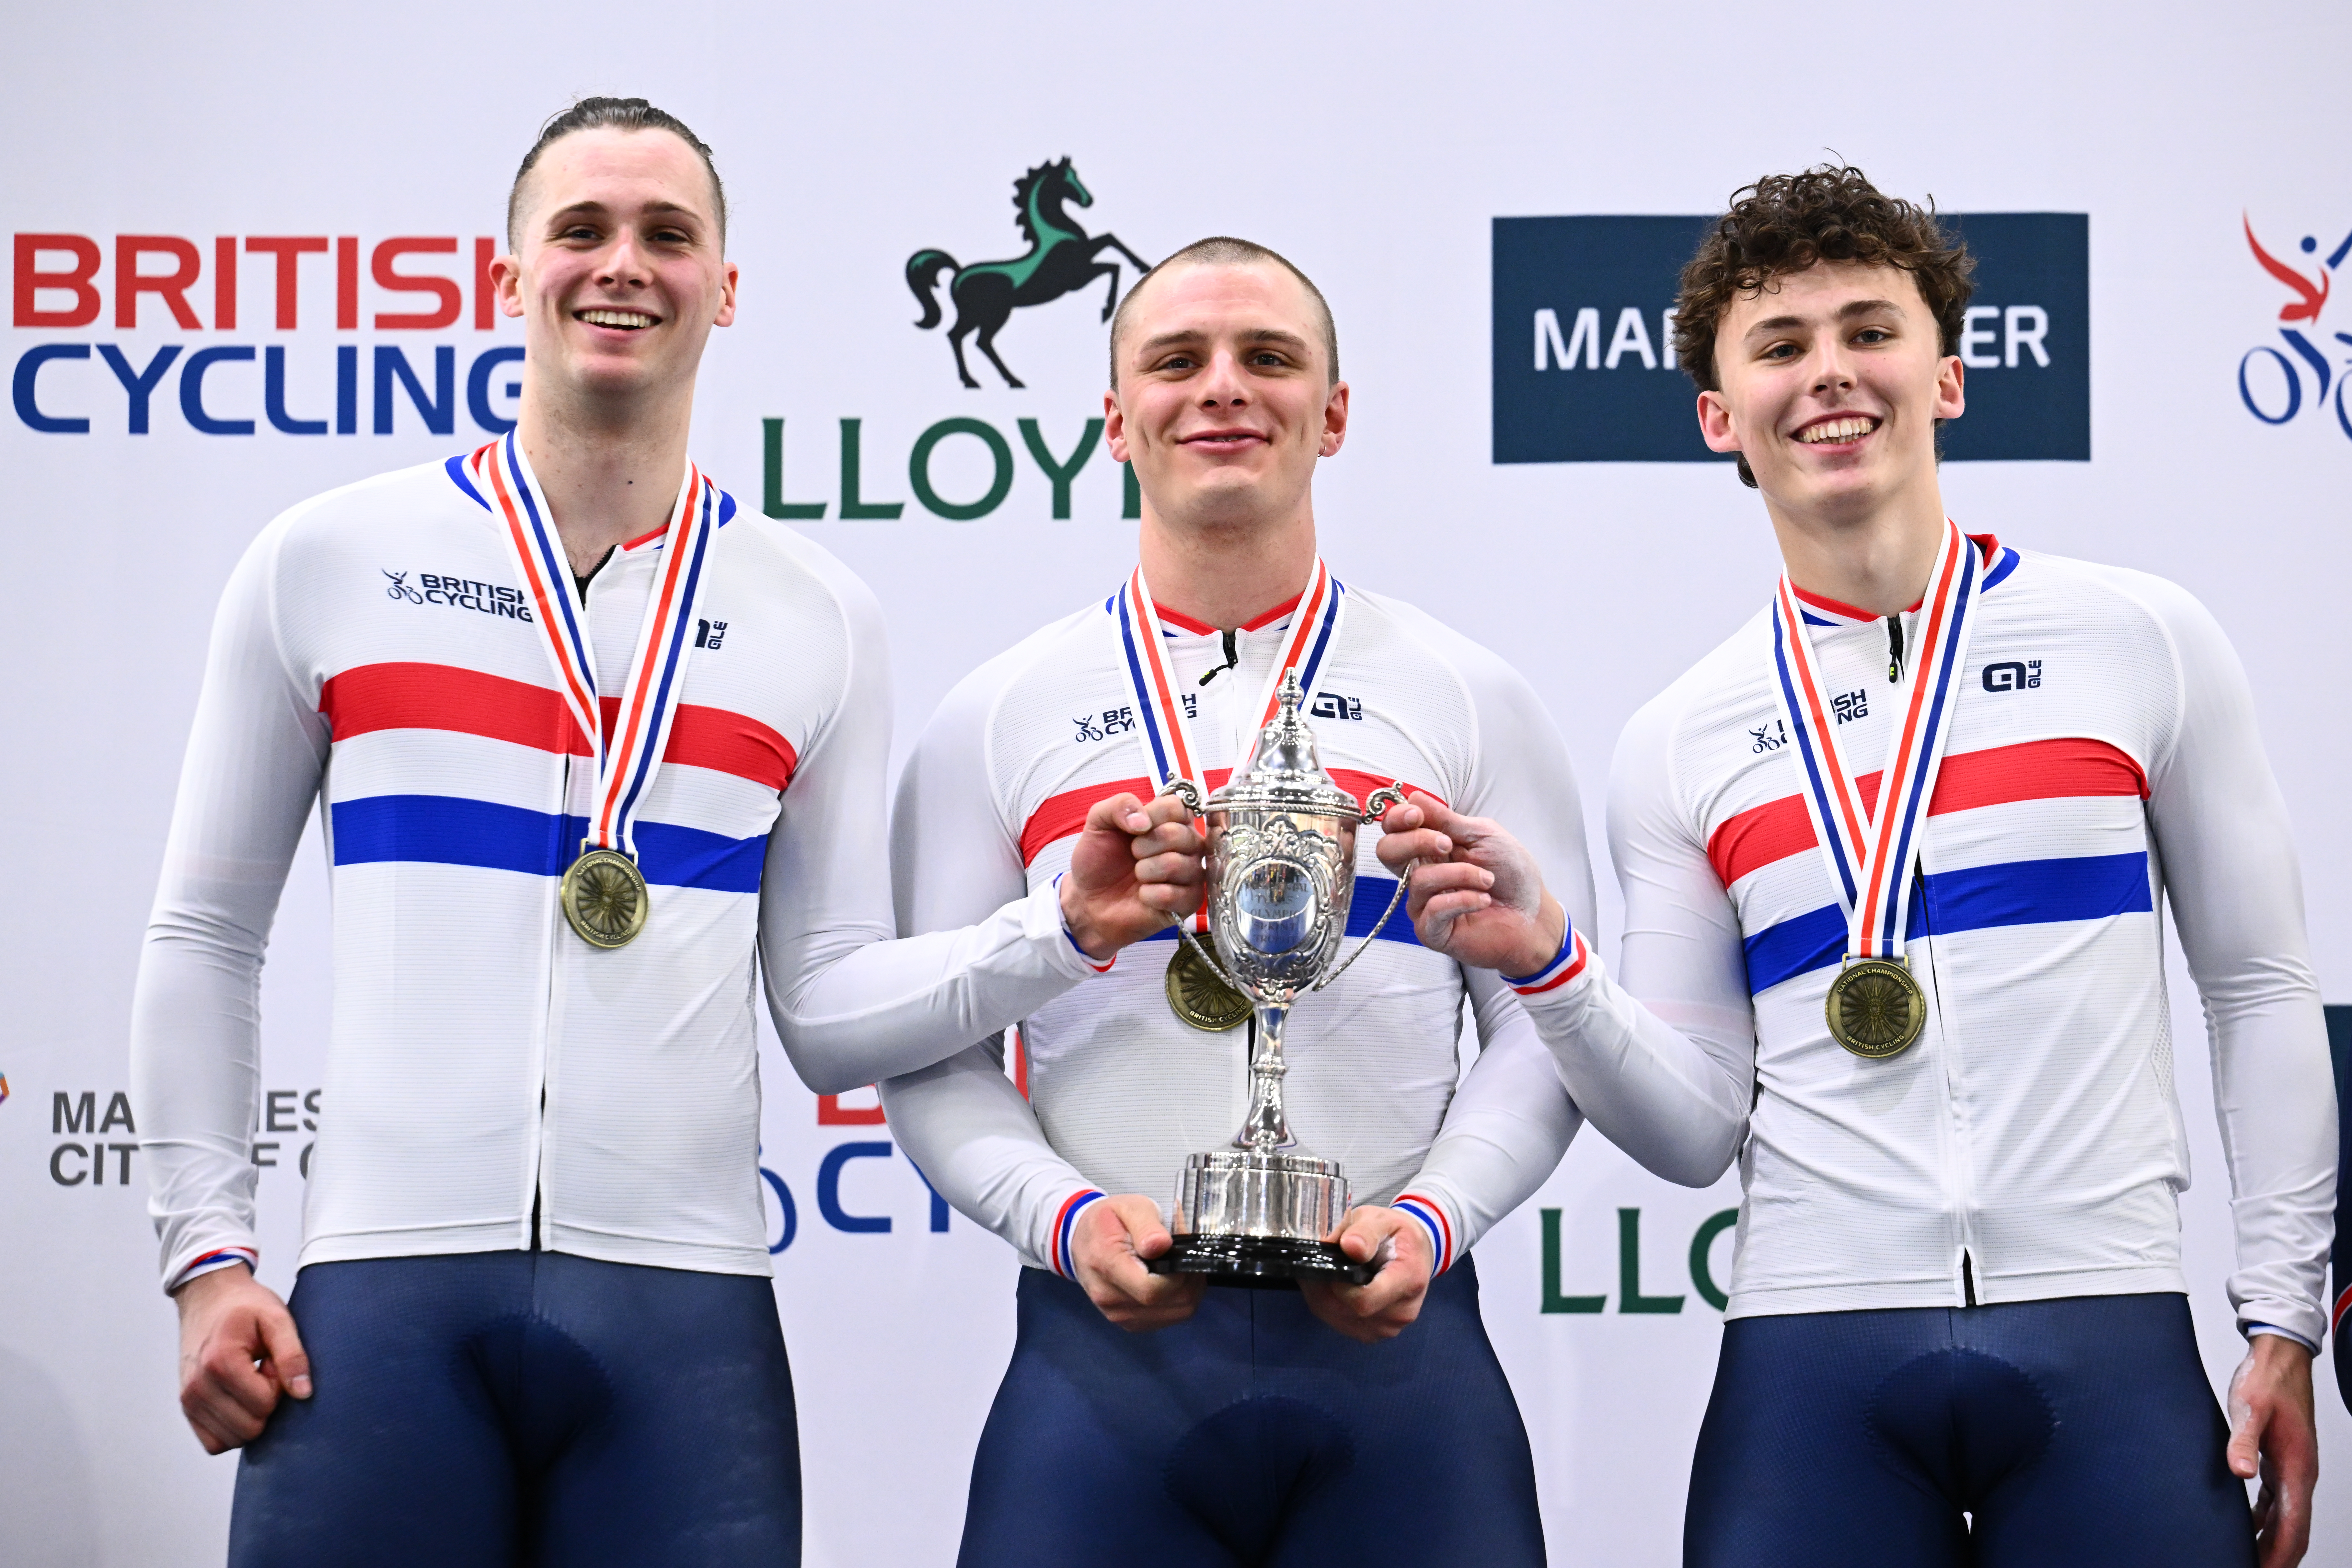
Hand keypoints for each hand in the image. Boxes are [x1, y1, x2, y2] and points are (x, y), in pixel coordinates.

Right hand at [174, 1265, 309, 1452]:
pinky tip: (239, 1398)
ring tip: (250, 1380)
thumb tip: (303, 1393)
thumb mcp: (277, 1318)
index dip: (278, 1383)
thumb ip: (292, 1354)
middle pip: (249, 1428)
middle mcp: (197, 1387)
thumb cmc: (246, 1306)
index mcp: (220, 1362)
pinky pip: (214, 1442)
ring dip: (250, 1415)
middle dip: (265, 1402)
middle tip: (262, 1370)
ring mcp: (188, 1400)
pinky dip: (233, 1428)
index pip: (264, 1404)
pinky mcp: (187, 1408)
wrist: (208, 1297)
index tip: (271, 1360)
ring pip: (233, 1440)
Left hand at [1061, 792, 1206, 961]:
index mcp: (1171, 821)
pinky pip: (1173, 894)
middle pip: (1180, 834)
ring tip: (1138, 876)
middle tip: (1133, 855)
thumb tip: (1144, 821)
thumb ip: (1120, 805)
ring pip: (1177, 864)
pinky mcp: (1188, 903)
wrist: (1089, 899)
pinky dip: (1149, 895)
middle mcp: (1187, 845)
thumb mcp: (1099, 822)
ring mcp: (1191, 874)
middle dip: (1143, 846)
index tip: (1133, 830)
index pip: (1176, 807)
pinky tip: (1142, 896)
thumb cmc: (1099, 859)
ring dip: (1145, 871)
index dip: (1151, 816)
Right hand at [1069, 1194, 1204, 1330]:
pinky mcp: (1126, 1322)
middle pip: (1165, 1304)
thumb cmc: (1110, 1220)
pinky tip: (1174, 1282)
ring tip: (1182, 1268)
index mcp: (1106, 1264)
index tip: (1184, 1254)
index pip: (1150, 1290)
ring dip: (1187, 1292)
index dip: (1178, 1276)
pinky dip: (1179, 1303)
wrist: (1082, 1239)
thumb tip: (1161, 1245)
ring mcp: (1116, 1314)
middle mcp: (1107, 1297)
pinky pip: (1166, 1320)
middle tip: (1189, 1257)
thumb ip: (1146, 1225)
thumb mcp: (1129, 1208)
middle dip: (1188, 1282)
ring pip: (1172, 1315)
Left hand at [1299, 1206, 1433, 1342]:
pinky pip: (1343, 1324)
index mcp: (1409, 1280)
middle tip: (1323, 1265)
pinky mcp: (1377, 1332)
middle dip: (1327, 1289)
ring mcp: (1390, 1326)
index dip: (1339, 1285)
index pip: (1365, 1300)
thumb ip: (1365, 1231)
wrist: (1416, 1251)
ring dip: (1326, 1299)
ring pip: (1341, 1320)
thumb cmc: (1396, 1233)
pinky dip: (1332, 1307)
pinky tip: (1335, 1287)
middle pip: (1349, 1312)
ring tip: (1331, 1273)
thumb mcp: (1382, 1219)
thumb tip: (1349, 1246)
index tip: (1331, 1264)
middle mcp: (1402, 1311)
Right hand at [1373, 792, 1564, 976]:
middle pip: (1386, 852)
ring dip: (1460, 874)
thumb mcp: (1483, 836)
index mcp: (1429, 847)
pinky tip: (1482, 900)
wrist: (1533, 914)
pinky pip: (1433, 909)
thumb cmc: (1511, 873)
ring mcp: (1423, 903)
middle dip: (1416, 842)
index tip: (1418, 815)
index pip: (1393, 829)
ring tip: (1487, 880)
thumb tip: (1414, 797)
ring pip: (1419, 880)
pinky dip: (1463, 899)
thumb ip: (1447, 820)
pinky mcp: (1431, 931)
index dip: (1398, 818)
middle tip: (1448, 845)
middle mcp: (1420, 873)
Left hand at [2227, 1334, 2317, 1566]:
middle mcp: (2299, 1475)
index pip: (2293, 1527)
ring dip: (2268, 1540)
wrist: (2278, 1358)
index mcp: (2298, 1469)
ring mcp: (2291, 1469)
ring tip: (2245, 1558)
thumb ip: (2244, 1440)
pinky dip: (2262, 1520)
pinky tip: (2243, 1528)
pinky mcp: (2279, 1461)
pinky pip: (2274, 1502)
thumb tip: (2241, 1471)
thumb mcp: (2249, 1409)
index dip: (2279, 1555)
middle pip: (2291, 1529)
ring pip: (2283, 1518)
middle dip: (2275, 1556)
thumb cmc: (2265, 1380)